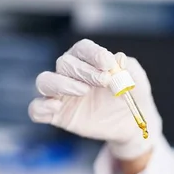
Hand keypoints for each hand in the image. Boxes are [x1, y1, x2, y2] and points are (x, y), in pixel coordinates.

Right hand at [28, 39, 161, 159]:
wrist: (131, 125)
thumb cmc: (131, 96)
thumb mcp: (137, 81)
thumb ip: (129, 69)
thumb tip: (118, 58)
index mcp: (88, 61)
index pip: (82, 49)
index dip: (93, 53)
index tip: (108, 63)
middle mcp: (70, 74)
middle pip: (64, 63)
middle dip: (83, 71)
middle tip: (105, 81)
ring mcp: (60, 94)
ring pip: (45, 81)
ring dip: (61, 83)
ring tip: (84, 91)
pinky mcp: (56, 115)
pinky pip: (36, 109)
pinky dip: (41, 107)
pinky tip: (56, 107)